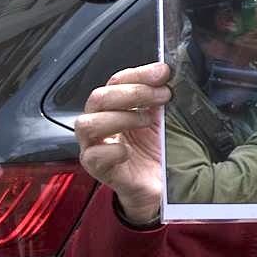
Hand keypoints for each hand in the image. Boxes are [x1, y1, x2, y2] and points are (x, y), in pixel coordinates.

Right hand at [75, 62, 170, 224]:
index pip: (117, 81)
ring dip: (121, 117)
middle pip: (99, 97)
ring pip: (88, 123)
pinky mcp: (97, 168)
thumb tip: (168, 75)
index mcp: (113, 106)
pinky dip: (112, 150)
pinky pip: (93, 155)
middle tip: (162, 95)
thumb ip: (158, 98)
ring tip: (147, 121)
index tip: (163, 72)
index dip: (139, 74)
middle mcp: (99, 122)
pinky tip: (128, 150)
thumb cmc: (152, 150)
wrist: (155, 185)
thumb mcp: (159, 119)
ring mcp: (94, 145)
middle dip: (133, 92)